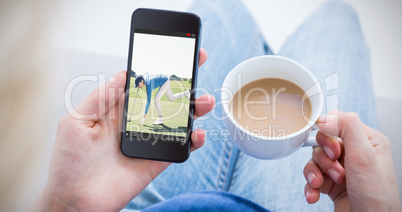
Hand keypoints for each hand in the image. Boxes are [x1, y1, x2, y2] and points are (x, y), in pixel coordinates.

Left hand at [37, 48, 211, 210]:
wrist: (74, 200)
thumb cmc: (68, 163)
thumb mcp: (74, 122)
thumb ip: (100, 98)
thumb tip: (121, 75)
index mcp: (117, 108)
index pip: (143, 82)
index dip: (159, 67)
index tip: (176, 52)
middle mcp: (136, 121)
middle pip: (165, 97)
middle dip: (184, 81)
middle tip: (198, 65)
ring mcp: (148, 140)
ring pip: (178, 119)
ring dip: (194, 108)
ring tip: (204, 101)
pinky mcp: (156, 160)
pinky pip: (180, 147)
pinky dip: (192, 140)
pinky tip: (196, 134)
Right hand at [303, 110, 400, 210]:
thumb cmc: (376, 198)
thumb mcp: (364, 156)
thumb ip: (347, 128)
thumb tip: (325, 115)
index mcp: (368, 141)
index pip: (338, 123)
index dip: (328, 135)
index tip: (333, 151)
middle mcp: (355, 154)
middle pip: (322, 142)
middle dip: (323, 159)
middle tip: (335, 171)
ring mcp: (342, 169)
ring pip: (315, 160)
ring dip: (315, 174)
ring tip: (324, 185)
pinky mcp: (332, 184)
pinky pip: (312, 177)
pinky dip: (310, 186)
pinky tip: (314, 194)